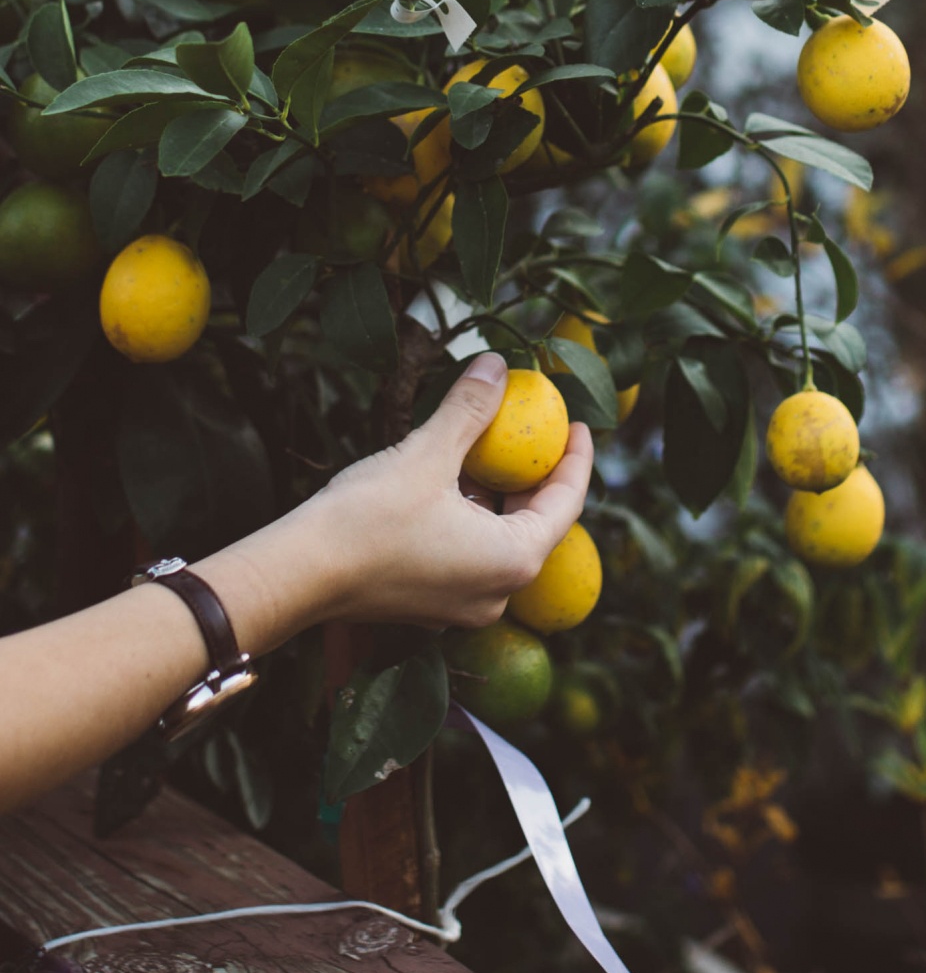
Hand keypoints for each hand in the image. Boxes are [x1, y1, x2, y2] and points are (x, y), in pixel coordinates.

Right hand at [312, 353, 593, 627]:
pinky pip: (469, 557)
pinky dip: (471, 520)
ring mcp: (463, 607)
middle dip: (535, 476)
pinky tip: (451, 485)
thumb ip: (470, 409)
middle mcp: (497, 594)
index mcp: (513, 561)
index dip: (576, 458)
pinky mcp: (431, 607)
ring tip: (488, 451)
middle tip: (534, 432)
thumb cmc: (367, 516)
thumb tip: (497, 365)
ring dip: (498, 497)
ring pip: (500, 541)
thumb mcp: (427, 452)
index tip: (578, 424)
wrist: (299, 573)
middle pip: (535, 524)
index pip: (567, 503)